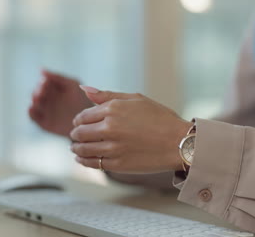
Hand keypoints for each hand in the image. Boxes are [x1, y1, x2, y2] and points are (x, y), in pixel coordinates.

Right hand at [29, 70, 92, 136]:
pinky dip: (30, 112)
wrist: (87, 120)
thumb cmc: (82, 100)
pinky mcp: (43, 122)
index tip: (45, 82)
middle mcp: (47, 100)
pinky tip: (33, 107)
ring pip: (33, 104)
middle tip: (42, 91)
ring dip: (34, 100)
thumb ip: (58, 77)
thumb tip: (40, 69)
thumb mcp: (72, 85)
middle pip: (36, 93)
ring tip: (38, 97)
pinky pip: (32, 116)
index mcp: (53, 89)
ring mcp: (45, 111)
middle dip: (37, 91)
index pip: (42, 83)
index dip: (42, 82)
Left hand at [70, 86, 191, 173]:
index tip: (79, 123)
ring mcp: (113, 148)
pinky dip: (83, 161)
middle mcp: (109, 128)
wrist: (179, 143)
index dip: (78, 120)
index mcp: (113, 109)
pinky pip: (92, 163)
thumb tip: (84, 89)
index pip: (83, 116)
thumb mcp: (135, 99)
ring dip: (76, 148)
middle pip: (79, 133)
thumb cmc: (160, 118)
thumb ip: (107, 95)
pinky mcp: (117, 165)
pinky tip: (82, 159)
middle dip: (76, 134)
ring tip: (76, 148)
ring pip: (83, 149)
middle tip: (76, 136)